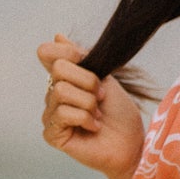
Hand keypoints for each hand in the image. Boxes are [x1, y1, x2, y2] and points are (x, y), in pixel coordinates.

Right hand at [37, 34, 144, 178]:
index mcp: (64, 78)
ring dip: (88, 102)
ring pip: (61, 91)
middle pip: (58, 69)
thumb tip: (57, 36)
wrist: (132, 142)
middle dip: (88, 81)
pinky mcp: (52, 133)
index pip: (48, 53)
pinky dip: (84, 118)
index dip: (70, 53)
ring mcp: (50, 114)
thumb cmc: (120, 113)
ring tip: (98, 114)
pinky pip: (61, 113)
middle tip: (101, 97)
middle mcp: (53, 94)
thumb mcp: (105, 76)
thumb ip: (81, 57)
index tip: (92, 67)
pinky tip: (93, 127)